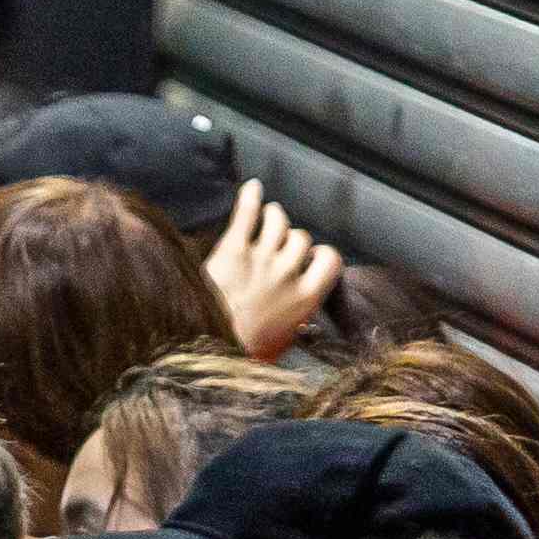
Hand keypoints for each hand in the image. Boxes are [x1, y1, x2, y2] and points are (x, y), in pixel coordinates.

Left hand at [204, 181, 339, 359]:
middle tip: (280, 245)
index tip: (315, 256)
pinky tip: (252, 188)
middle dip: (291, 239)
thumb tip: (305, 323)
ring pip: (278, 220)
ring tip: (268, 218)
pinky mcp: (233, 250)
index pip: (330, 260)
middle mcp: (287, 274)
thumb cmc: (243, 350)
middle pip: (301, 238)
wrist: (207, 346)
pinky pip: (247, 214)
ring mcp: (260, 259)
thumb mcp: (283, 345)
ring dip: (274, 217)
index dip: (322, 254)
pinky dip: (250, 197)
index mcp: (305, 298)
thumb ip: (298, 326)